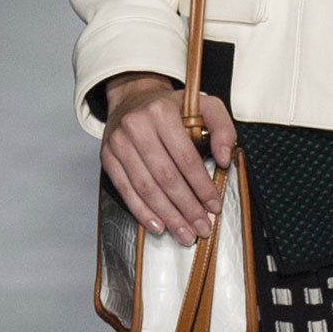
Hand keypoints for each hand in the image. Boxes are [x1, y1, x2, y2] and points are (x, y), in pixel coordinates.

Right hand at [101, 73, 236, 246]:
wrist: (133, 98)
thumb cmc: (171, 108)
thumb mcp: (204, 105)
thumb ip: (222, 128)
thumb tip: (224, 159)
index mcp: (162, 112)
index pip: (186, 158)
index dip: (201, 186)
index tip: (214, 205)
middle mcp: (137, 126)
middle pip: (165, 177)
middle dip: (186, 207)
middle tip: (202, 227)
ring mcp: (119, 143)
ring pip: (146, 187)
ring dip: (167, 215)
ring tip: (184, 233)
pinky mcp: (107, 157)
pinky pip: (125, 190)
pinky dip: (142, 211)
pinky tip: (158, 225)